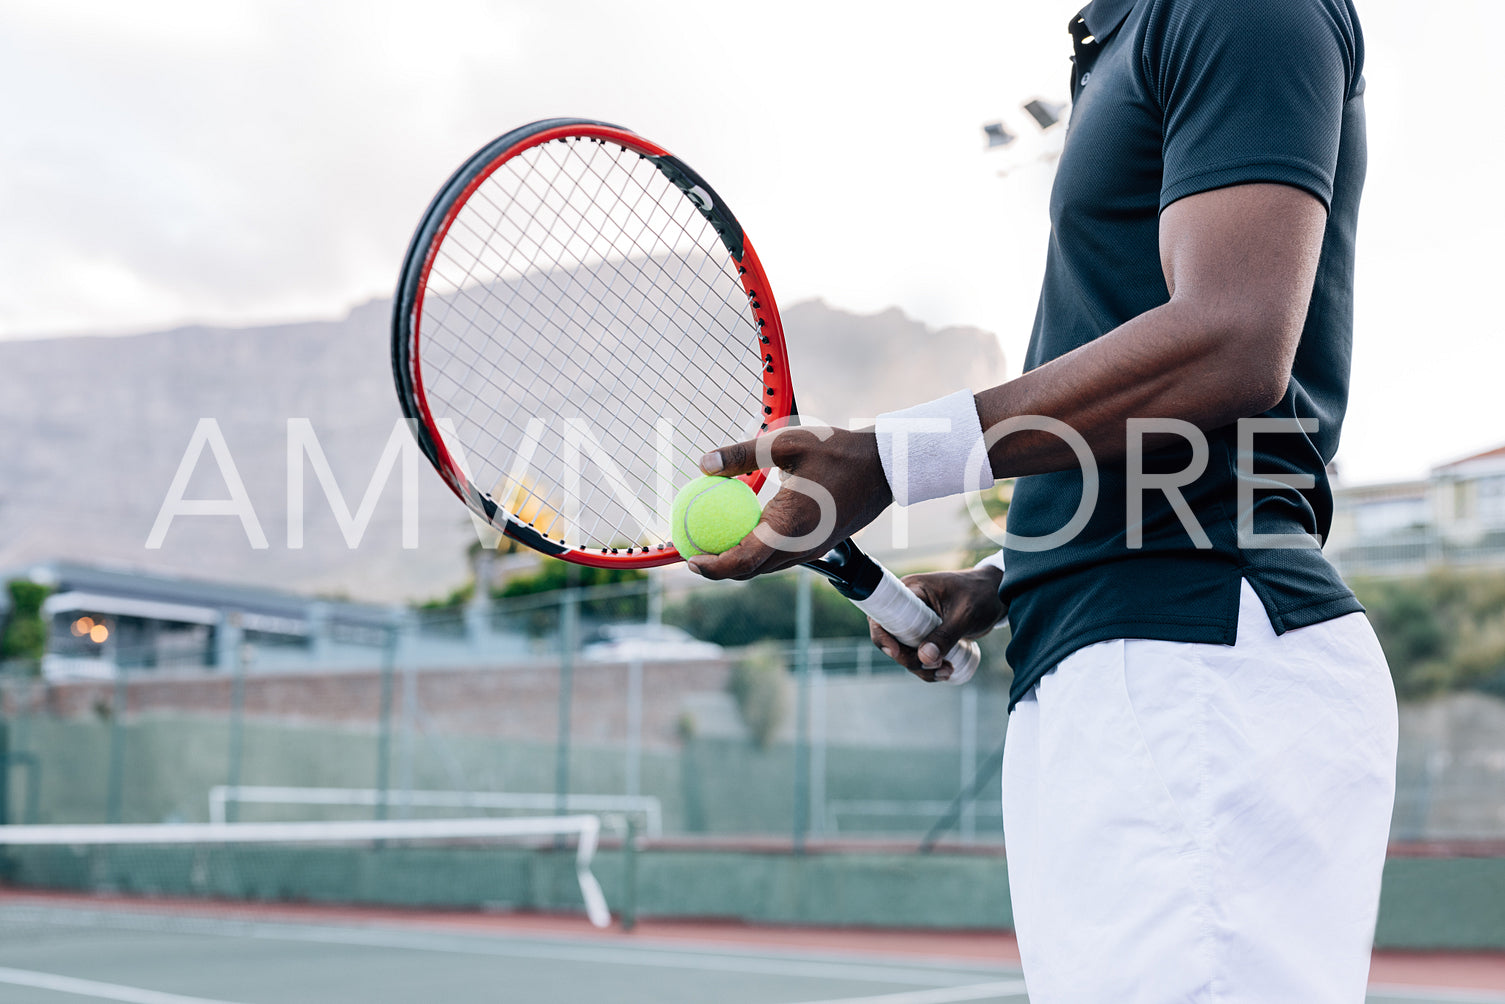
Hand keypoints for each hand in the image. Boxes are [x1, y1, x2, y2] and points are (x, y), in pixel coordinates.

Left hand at [686, 425, 890, 579]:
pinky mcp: (818, 547)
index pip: (743, 560)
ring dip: (736, 562)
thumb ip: (743, 454)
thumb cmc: (838, 451)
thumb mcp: (787, 443)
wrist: (885, 467)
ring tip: (710, 544)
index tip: (689, 558)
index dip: (712, 566)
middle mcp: (801, 547)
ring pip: (765, 567)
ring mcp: (812, 551)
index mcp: (791, 526)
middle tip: (691, 551)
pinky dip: (756, 552)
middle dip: (717, 568)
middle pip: (750, 571)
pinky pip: (779, 557)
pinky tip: (742, 531)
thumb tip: (704, 463)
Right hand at [871, 566, 1006, 682]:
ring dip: (922, 668)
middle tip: (934, 667)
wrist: (999, 595)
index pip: (883, 614)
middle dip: (909, 659)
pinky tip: (948, 672)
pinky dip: (930, 667)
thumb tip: (924, 658)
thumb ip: (945, 636)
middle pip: (892, 639)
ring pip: (906, 652)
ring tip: (947, 672)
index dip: (882, 636)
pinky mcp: (927, 634)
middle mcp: (908, 606)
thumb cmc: (982, 595)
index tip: (896, 652)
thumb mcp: (964, 615)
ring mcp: (917, 621)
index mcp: (911, 591)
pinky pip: (920, 654)